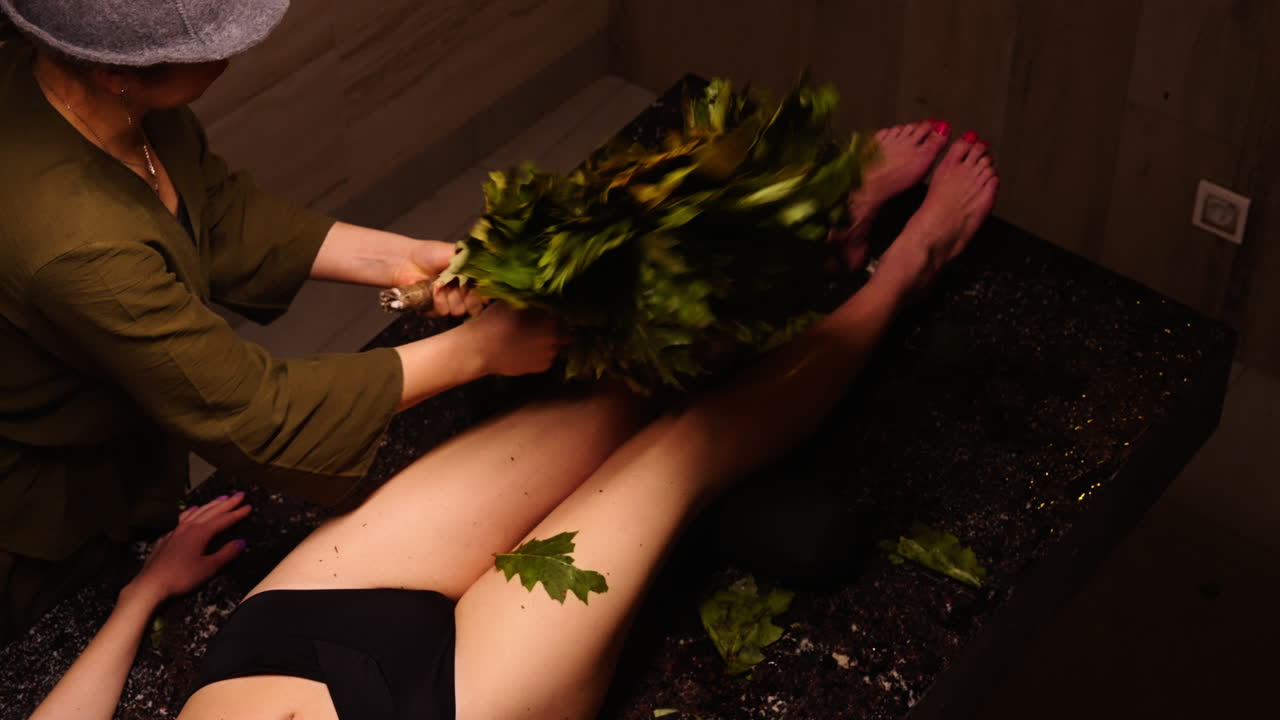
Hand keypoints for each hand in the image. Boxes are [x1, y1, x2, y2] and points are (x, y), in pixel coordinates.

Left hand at [122, 493, 251, 605]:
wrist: (151, 584)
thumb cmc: (181, 577)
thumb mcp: (208, 568)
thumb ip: (226, 554)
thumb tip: (240, 543)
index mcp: (200, 533)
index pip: (223, 520)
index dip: (237, 513)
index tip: (248, 506)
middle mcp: (188, 528)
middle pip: (211, 511)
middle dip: (226, 503)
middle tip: (239, 495)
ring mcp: (175, 532)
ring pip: (196, 513)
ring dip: (210, 505)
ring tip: (220, 498)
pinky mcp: (166, 539)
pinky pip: (182, 520)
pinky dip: (190, 513)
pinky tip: (191, 512)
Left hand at [394, 239, 484, 316]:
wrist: (407, 260)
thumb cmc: (431, 253)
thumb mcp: (457, 252)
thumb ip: (475, 263)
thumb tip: (490, 271)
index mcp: (470, 280)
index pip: (485, 294)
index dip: (482, 294)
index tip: (476, 287)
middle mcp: (462, 293)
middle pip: (475, 307)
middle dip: (467, 297)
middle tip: (458, 286)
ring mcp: (449, 302)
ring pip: (459, 310)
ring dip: (450, 297)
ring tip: (440, 284)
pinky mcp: (436, 310)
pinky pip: (443, 313)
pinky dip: (437, 300)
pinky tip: (432, 290)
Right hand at [460, 302, 568, 376]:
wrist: (481, 349)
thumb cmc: (495, 321)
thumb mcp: (514, 302)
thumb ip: (533, 301)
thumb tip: (544, 298)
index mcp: (551, 320)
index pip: (564, 315)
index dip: (555, 314)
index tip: (546, 314)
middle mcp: (555, 338)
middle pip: (564, 332)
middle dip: (555, 329)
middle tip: (539, 327)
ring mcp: (549, 355)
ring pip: (556, 346)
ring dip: (548, 342)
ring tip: (530, 339)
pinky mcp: (541, 368)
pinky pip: (547, 359)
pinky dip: (541, 354)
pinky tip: (526, 350)